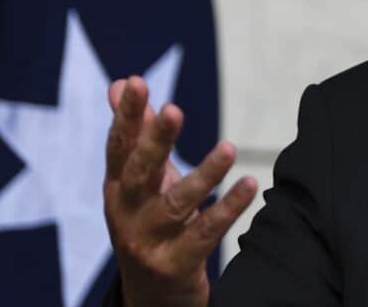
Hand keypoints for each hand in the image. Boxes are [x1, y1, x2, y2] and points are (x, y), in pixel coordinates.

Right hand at [103, 76, 257, 306]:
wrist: (152, 296)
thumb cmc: (149, 223)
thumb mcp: (139, 180)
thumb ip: (135, 133)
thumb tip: (122, 82)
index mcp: (116, 189)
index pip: (118, 146)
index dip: (127, 115)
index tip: (137, 81)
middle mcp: (126, 214)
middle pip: (140, 172)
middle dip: (156, 140)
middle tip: (175, 109)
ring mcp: (149, 242)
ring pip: (176, 204)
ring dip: (205, 175)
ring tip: (229, 148)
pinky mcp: (175, 264)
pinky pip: (206, 232)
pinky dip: (229, 208)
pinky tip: (251, 185)